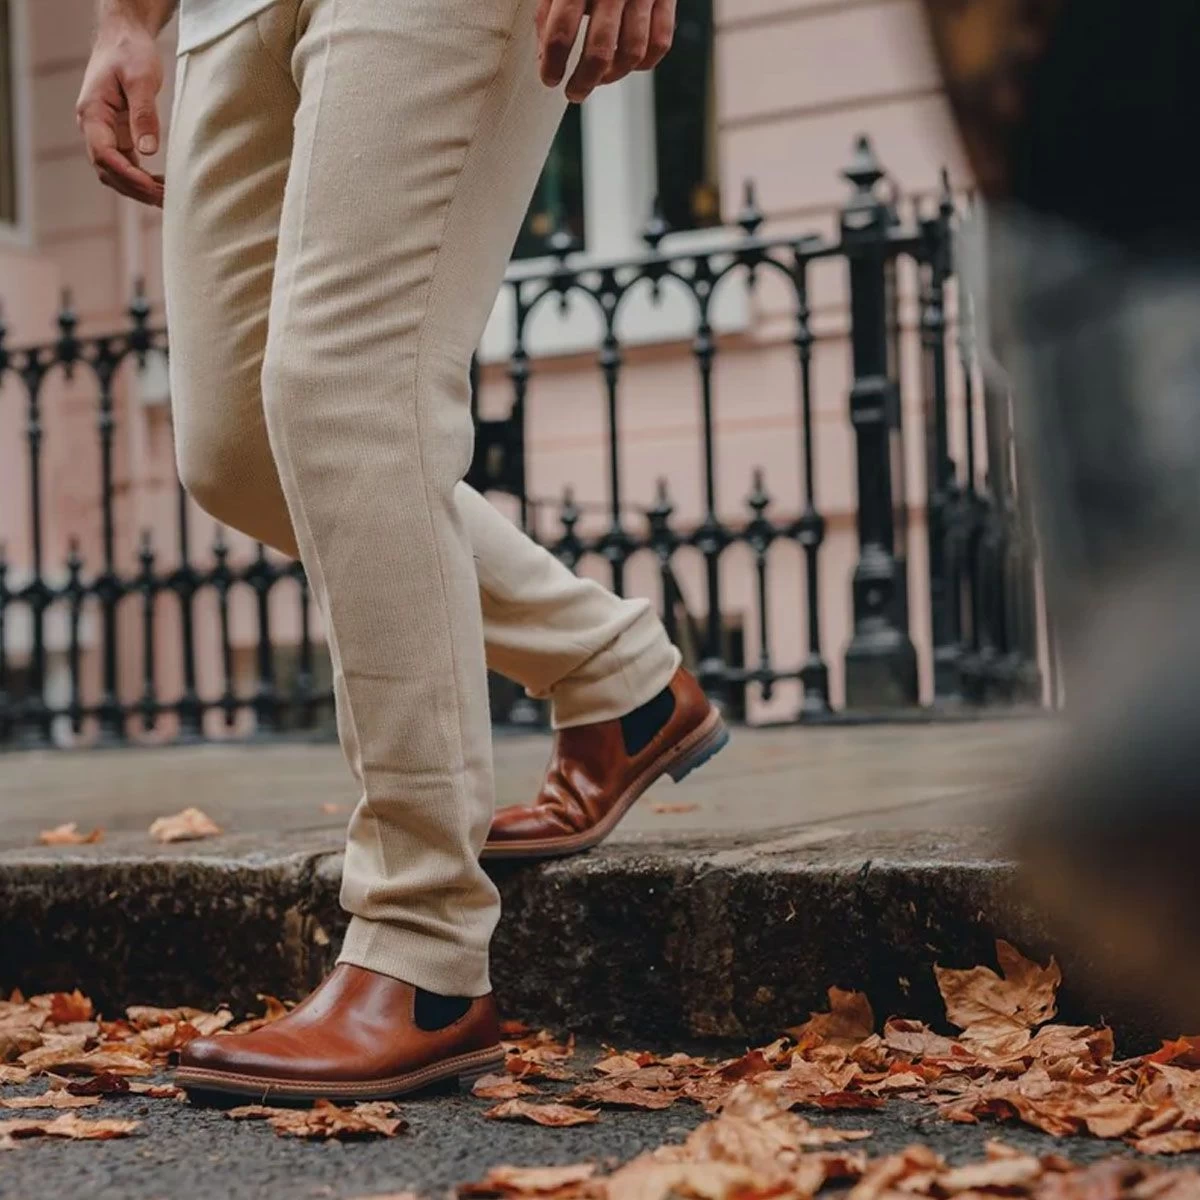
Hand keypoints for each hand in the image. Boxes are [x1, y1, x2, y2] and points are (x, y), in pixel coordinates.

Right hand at [76, 20, 164, 206]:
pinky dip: (142, 179)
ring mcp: (105, 134)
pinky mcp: (118, 135)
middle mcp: (93, 127)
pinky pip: (126, 165)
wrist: (125, 38)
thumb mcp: (140, 78)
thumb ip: (144, 114)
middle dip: (135, 189)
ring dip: (138, 189)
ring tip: (168, 199)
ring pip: (116, 173)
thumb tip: (148, 151)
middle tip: (166, 200)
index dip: (127, 175)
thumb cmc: (131, 52)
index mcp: (92, 113)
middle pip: (108, 171)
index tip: (151, 187)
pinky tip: (162, 186)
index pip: (104, 155)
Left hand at [537, 0, 676, 103]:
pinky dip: (644, 63)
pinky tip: (627, 64)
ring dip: (612, 76)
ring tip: (599, 79)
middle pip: (598, 51)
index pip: (560, 32)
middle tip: (573, 93)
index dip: (552, 64)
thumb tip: (546, 59)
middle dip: (583, 82)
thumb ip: (549, 12)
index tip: (549, 79)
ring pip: (631, 53)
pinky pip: (660, 43)